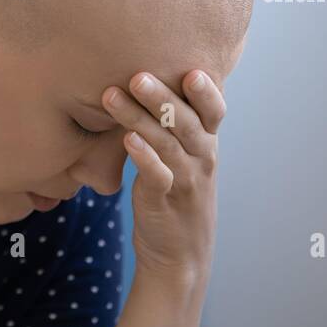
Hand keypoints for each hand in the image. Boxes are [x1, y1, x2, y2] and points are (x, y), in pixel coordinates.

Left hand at [101, 69, 225, 285]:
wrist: (179, 257)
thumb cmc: (175, 198)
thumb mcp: (182, 160)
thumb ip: (173, 128)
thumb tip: (147, 86)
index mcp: (206, 146)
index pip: (214, 112)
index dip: (206, 91)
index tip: (192, 69)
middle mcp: (202, 160)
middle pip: (186, 122)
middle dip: (162, 96)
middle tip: (137, 74)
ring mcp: (185, 182)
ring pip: (167, 144)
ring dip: (138, 118)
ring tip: (112, 96)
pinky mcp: (164, 203)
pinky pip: (158, 176)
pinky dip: (144, 157)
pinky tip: (127, 140)